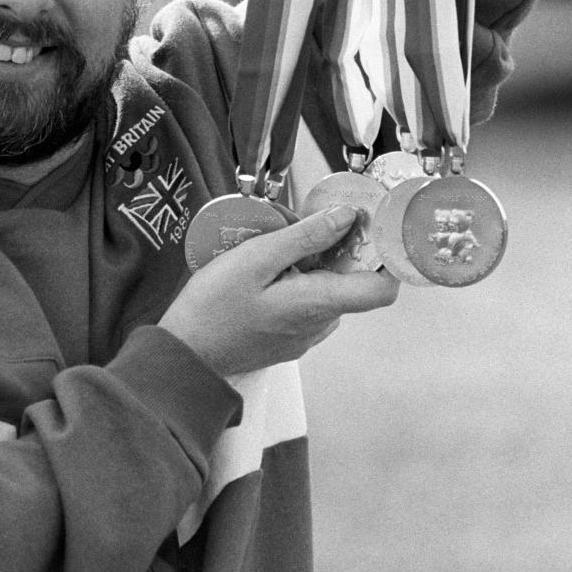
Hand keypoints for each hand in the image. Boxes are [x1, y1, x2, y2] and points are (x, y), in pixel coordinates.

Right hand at [160, 207, 399, 379]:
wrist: (184, 355)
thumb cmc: (214, 306)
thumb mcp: (256, 258)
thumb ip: (305, 237)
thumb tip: (346, 217)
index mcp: (319, 304)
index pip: (383, 289)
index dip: (386, 257)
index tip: (370, 227)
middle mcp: (320, 325)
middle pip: (354, 283)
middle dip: (342, 249)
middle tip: (312, 222)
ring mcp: (305, 335)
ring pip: (331, 292)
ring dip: (318, 265)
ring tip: (284, 242)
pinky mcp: (289, 339)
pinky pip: (310, 304)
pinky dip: (302, 282)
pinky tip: (272, 269)